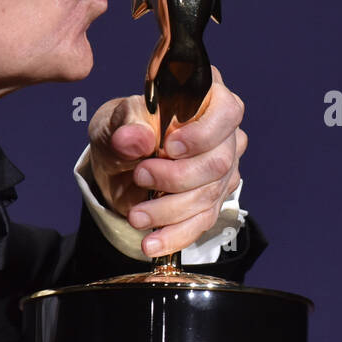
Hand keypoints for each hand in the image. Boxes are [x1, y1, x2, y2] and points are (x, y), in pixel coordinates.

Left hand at [86, 66, 245, 257]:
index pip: (226, 111)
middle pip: (218, 161)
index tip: (169, 146)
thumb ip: (125, 125)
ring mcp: (222, 168)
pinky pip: (202, 222)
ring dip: (169, 211)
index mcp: (205, 98)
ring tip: (136, 215)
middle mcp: (222, 134)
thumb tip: (136, 139)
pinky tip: (152, 243)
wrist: (117, 164)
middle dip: (176, 177)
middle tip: (140, 176)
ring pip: (210, 196)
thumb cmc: (123, 130)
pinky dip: (175, 235)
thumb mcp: (115, 120)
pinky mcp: (213, 199)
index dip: (202, 133)